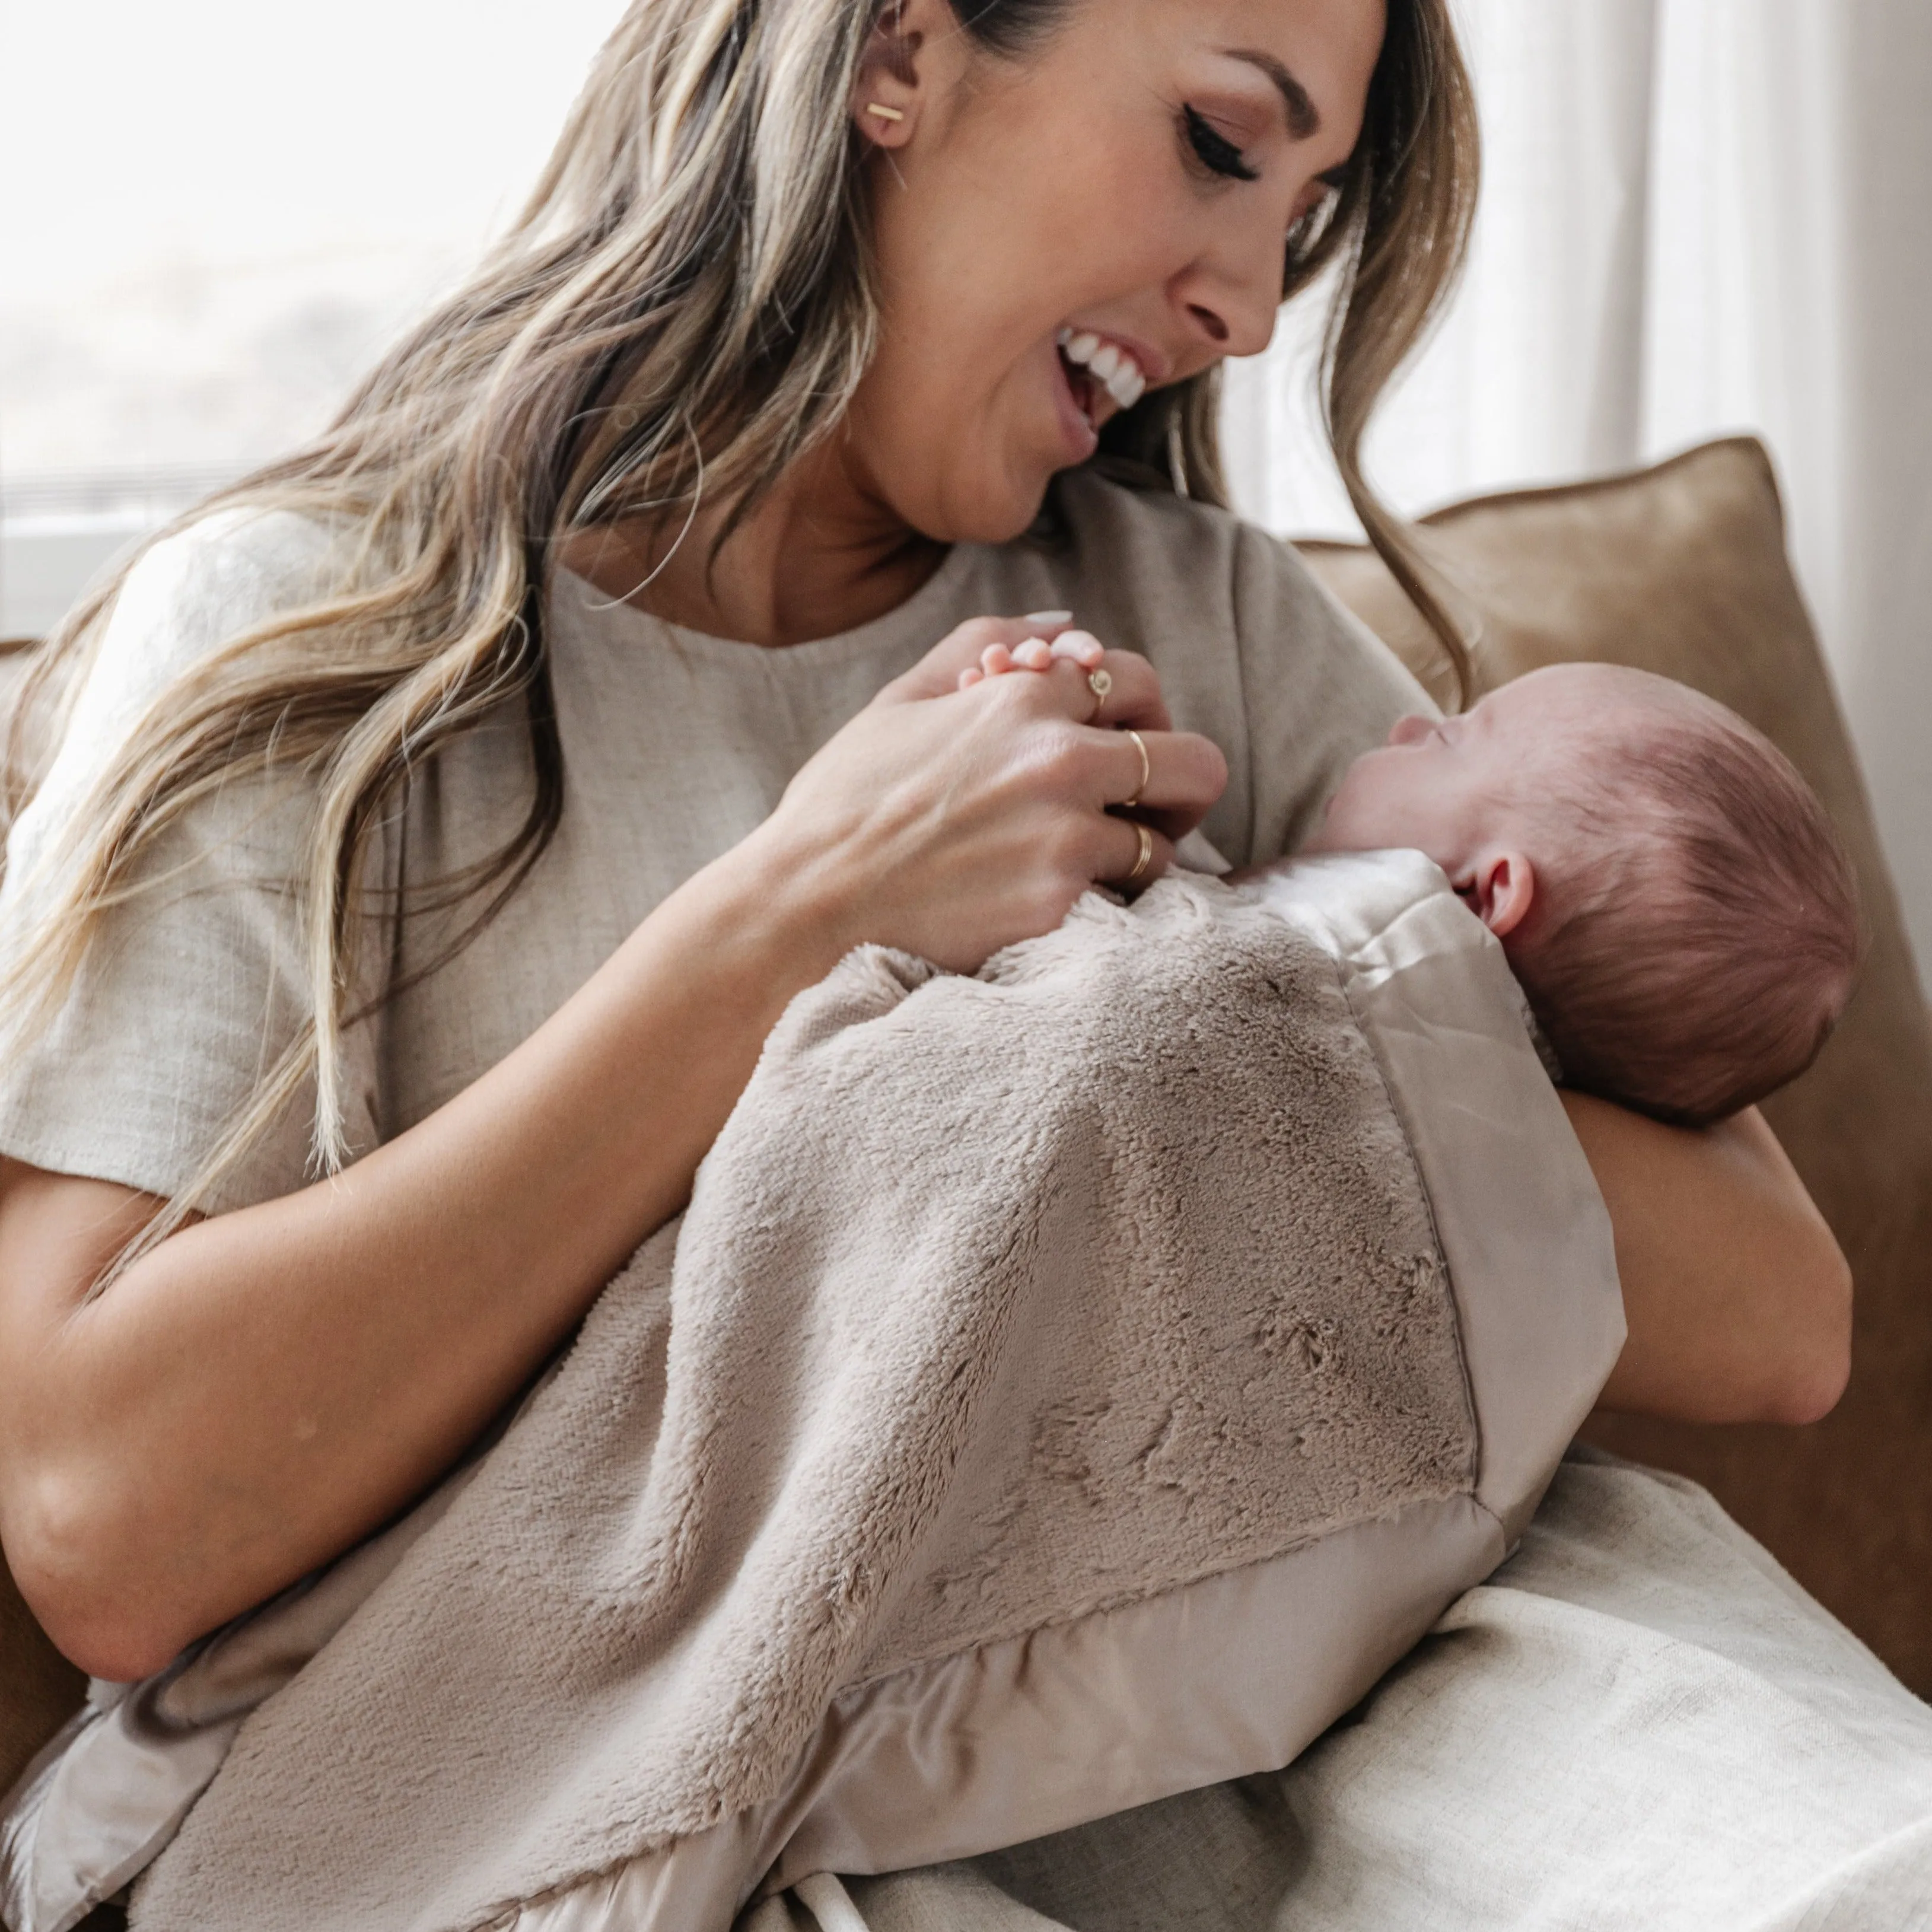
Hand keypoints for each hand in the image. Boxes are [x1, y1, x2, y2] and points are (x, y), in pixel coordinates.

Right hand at [743, 615, 1227, 972]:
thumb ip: (985, 645)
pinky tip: (1067, 902)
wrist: (805, 904)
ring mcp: (1065, 837)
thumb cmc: (842, 805)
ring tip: (1103, 864)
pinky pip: (1123, 901)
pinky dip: (1108, 903)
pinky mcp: (1059, 905)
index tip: (1116, 739)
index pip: (1138, 679)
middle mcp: (1058, 760)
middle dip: (1184, 785)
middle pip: (1194, 762)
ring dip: (1143, 852)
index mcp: (1023, 698)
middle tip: (1154, 810)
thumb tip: (1064, 626)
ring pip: (1166, 843)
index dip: (1135, 710)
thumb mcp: (901, 701)